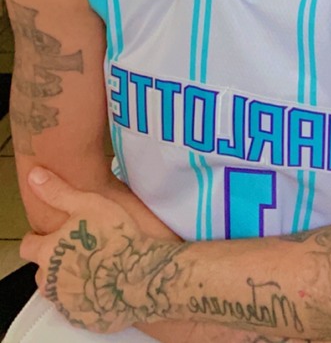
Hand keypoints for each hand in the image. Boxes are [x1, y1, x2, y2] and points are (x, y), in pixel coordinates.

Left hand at [20, 167, 183, 333]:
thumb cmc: (115, 235)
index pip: (27, 247)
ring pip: (58, 290)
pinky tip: (103, 282)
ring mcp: (68, 302)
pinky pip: (79, 306)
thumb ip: (58, 192)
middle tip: (75, 249)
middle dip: (52, 262)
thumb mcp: (88, 204)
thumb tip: (35, 176)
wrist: (141, 275)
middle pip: (42, 272)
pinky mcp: (86, 317)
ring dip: (66, 280)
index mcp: (47, 253)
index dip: (37, 238)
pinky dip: (85, 296)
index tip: (53, 234)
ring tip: (89, 266)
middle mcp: (52, 281)